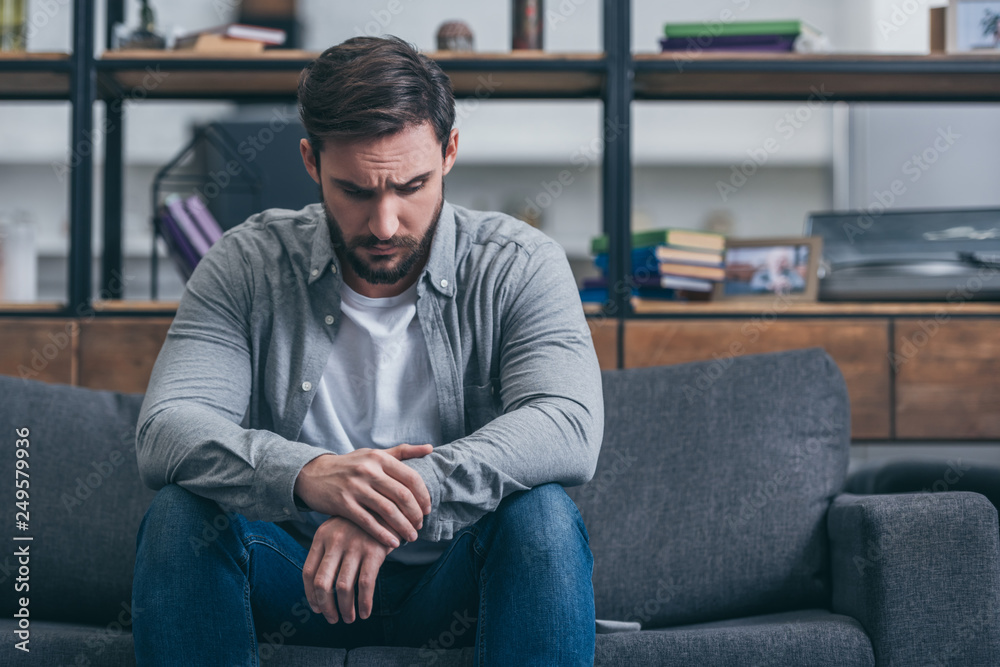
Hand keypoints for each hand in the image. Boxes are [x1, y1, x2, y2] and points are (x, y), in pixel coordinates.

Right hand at [294, 444, 433, 548]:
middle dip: (415, 514)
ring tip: (411, 536)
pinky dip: (384, 535)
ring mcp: (355, 487)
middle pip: (402, 495)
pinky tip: (393, 543)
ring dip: (403, 527)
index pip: (411, 478)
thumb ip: (402, 452)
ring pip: (388, 511)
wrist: (313, 473)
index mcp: (379, 458)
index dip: (423, 496)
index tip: (427, 509)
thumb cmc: (350, 465)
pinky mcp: (343, 504)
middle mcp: (368, 470)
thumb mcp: (374, 454)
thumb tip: (430, 448)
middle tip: (420, 525)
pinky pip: (369, 522)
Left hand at [302, 515, 390, 623]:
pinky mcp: (374, 551)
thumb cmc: (360, 523)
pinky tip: (365, 612)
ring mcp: (354, 546)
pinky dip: (364, 603)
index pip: (308, 572)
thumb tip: (319, 589)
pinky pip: (365, 584)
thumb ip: (327, 552)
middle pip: (322, 583)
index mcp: (321, 536)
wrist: (387, 504)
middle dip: (326, 606)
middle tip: (332, 619)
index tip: (317, 608)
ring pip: (344, 587)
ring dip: (345, 609)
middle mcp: (335, 541)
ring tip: (349, 618)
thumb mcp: (337, 529)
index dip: (311, 595)